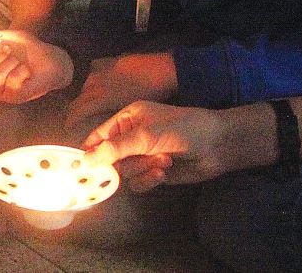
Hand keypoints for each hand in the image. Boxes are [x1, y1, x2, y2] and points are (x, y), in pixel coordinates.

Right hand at [0, 30, 72, 102]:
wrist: (51, 59)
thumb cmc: (26, 49)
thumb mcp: (6, 37)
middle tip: (6, 49)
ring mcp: (0, 92)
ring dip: (10, 62)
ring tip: (19, 61)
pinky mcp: (14, 97)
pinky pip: (12, 81)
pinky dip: (22, 70)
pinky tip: (27, 71)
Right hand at [64, 53, 177, 130]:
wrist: (161, 70)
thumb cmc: (148, 95)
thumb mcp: (127, 112)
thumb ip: (107, 120)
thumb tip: (98, 132)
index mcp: (98, 98)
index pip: (75, 113)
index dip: (70, 122)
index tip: (70, 129)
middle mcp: (93, 83)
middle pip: (77, 101)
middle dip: (77, 112)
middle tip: (78, 122)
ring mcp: (97, 71)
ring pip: (85, 88)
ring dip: (86, 98)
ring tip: (93, 106)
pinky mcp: (104, 62)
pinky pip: (92, 75)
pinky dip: (94, 84)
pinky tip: (102, 87)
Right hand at [82, 100, 232, 191]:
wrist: (218, 146)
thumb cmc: (183, 129)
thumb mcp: (146, 135)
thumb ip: (115, 148)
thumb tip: (86, 159)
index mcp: (126, 119)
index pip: (98, 136)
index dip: (91, 151)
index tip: (83, 167)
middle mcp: (130, 137)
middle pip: (109, 158)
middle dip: (125, 161)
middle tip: (138, 160)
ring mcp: (141, 155)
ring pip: (124, 173)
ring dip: (142, 169)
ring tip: (162, 161)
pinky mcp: (152, 172)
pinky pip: (137, 183)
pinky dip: (148, 180)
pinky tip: (163, 172)